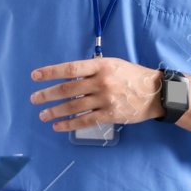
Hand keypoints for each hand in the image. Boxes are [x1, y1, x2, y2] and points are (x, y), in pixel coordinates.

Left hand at [30, 57, 162, 130]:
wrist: (155, 93)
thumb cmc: (132, 76)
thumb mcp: (113, 65)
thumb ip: (92, 70)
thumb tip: (69, 78)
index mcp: (101, 66)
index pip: (70, 69)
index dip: (51, 72)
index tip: (35, 76)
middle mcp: (101, 82)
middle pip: (68, 89)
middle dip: (47, 95)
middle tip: (34, 99)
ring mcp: (106, 99)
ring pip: (73, 106)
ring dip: (55, 111)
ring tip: (43, 114)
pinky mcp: (110, 115)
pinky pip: (85, 120)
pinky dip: (69, 124)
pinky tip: (58, 126)